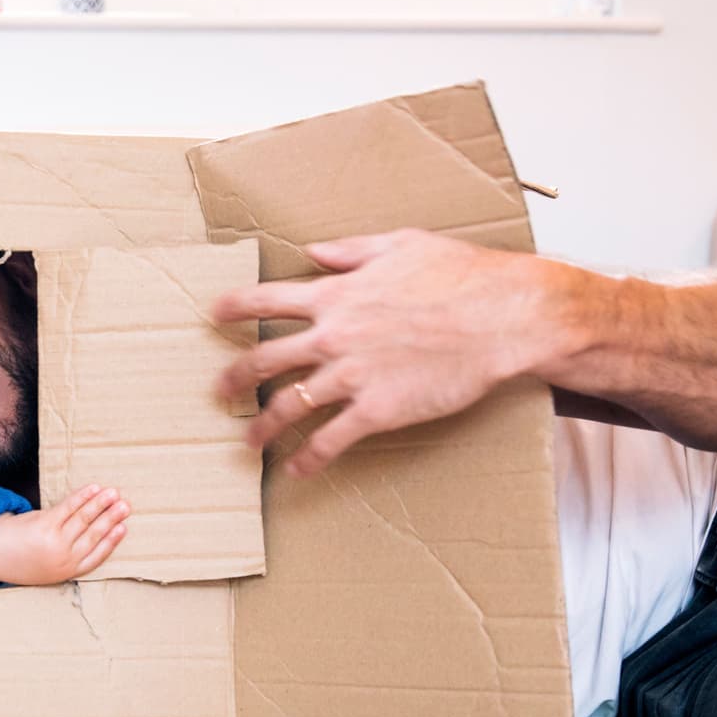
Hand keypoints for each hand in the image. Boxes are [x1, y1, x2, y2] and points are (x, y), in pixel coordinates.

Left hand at [0, 485, 129, 585]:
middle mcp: (63, 558)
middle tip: (126, 506)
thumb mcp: (49, 567)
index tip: (124, 527)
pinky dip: (82, 497)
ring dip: (101, 504)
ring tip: (114, 493)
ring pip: (84, 520)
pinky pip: (68, 508)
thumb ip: (70, 554)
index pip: (97, 555)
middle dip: (112, 519)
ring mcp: (54, 542)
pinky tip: (93, 489)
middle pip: (94, 535)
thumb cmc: (25, 558)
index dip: (112, 541)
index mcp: (68, 571)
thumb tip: (96, 531)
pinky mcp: (44, 525)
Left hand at [211, 228, 565, 476]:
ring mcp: (352, 375)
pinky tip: (296, 471)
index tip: (213, 316)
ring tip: (249, 442)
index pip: (266, 299)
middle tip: (220, 391)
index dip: (234, 308)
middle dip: (234, 378)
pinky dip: (307, 459)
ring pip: (288, 406)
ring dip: (263, 427)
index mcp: (336, 294)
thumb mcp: (401, 245)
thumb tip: (315, 251)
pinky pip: (329, 440)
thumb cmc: (462, 276)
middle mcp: (334, 336)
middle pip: (264, 359)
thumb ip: (350, 250)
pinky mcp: (377, 410)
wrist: (503, 316)